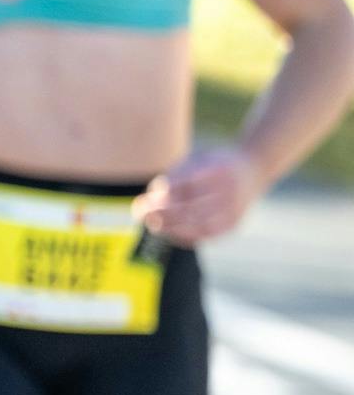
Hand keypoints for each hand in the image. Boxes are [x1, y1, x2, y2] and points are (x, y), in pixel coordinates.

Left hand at [135, 147, 260, 246]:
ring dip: (170, 227)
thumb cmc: (214, 164)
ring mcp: (235, 210)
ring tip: (150, 223)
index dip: (166, 191)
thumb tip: (154, 197)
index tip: (150, 193)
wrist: (253, 170)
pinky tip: (166, 231)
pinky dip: (183, 236)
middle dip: (163, 212)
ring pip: (198, 225)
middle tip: (141, 212)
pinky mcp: (233, 224)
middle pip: (192, 207)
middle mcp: (231, 191)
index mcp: (221, 169)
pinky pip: (206, 235)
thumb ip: (178, 174)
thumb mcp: (198, 158)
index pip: (188, 184)